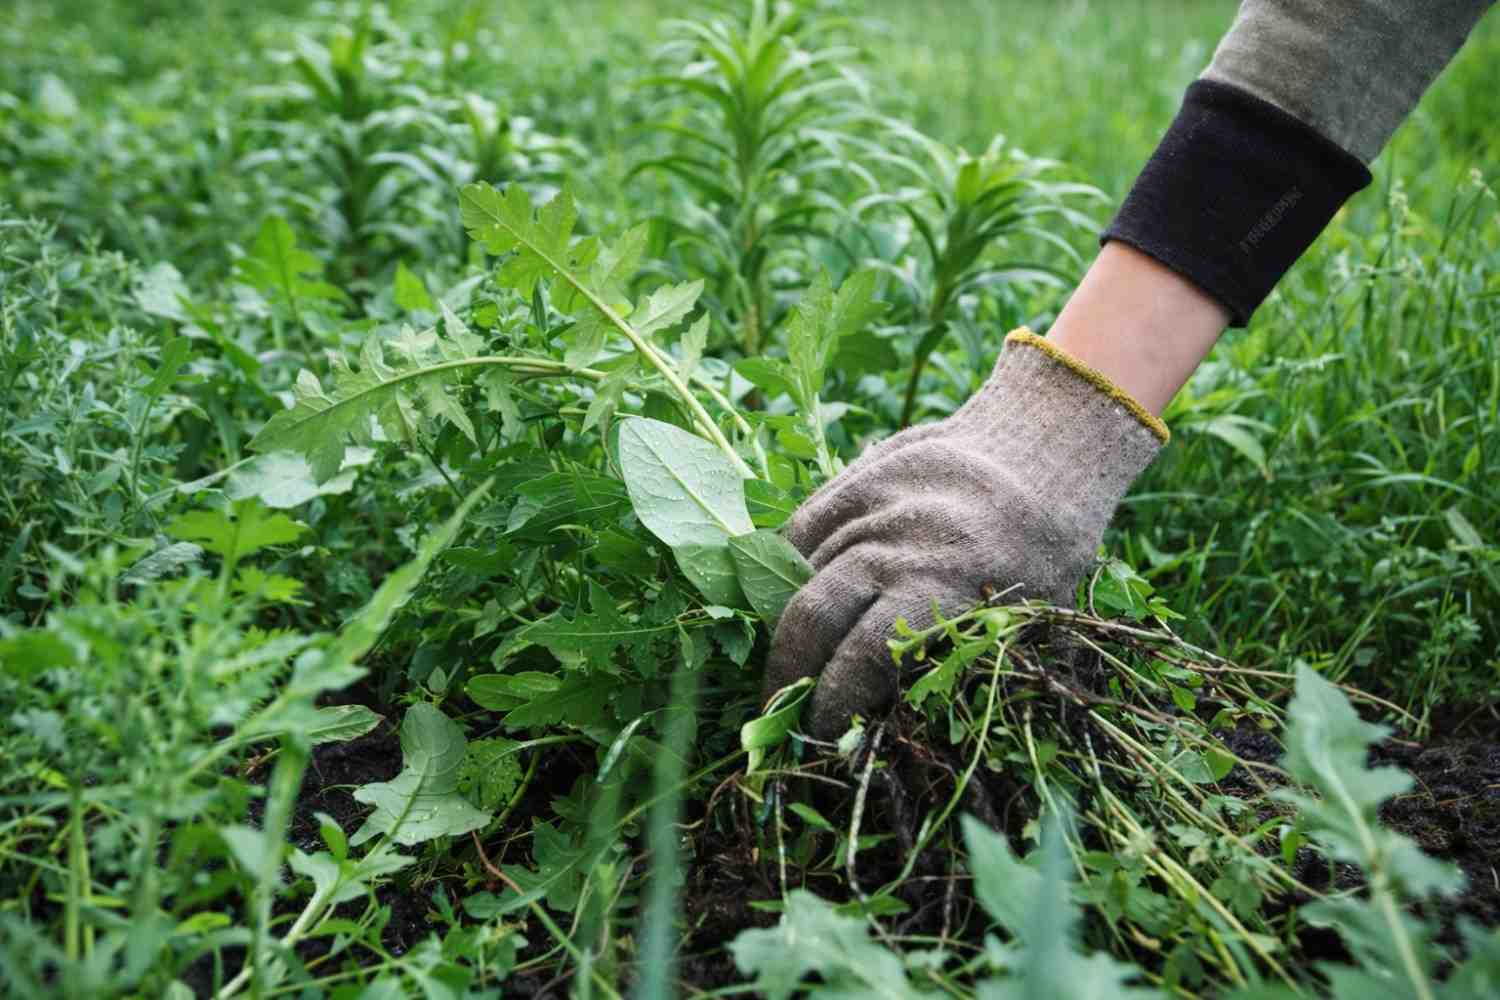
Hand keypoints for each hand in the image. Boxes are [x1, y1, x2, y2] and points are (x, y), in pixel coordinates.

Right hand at [762, 330, 1167, 738]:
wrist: (1044, 446)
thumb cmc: (1043, 550)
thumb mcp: (1028, 615)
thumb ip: (967, 662)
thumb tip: (902, 724)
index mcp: (953, 583)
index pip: (869, 653)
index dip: (833, 700)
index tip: (819, 734)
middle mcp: (904, 541)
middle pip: (816, 613)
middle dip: (788, 671)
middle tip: (778, 706)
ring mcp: (875, 503)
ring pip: (800, 570)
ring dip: (784, 624)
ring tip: (784, 663)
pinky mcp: (858, 476)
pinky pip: (801, 528)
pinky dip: (785, 568)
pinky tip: (787, 600)